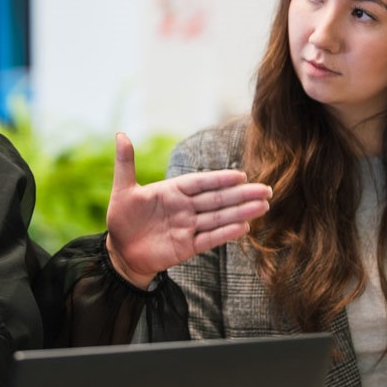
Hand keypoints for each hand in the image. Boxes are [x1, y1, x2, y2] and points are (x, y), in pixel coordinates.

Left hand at [104, 133, 270, 287]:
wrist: (120, 252)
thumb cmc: (122, 219)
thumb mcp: (122, 190)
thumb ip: (125, 163)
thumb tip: (120, 134)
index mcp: (173, 191)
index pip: (200, 182)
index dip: (220, 179)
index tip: (240, 176)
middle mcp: (185, 207)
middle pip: (217, 199)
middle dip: (241, 194)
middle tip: (266, 190)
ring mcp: (188, 227)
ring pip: (218, 217)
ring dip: (240, 212)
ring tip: (263, 206)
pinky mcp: (187, 246)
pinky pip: (209, 238)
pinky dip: (226, 233)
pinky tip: (244, 227)